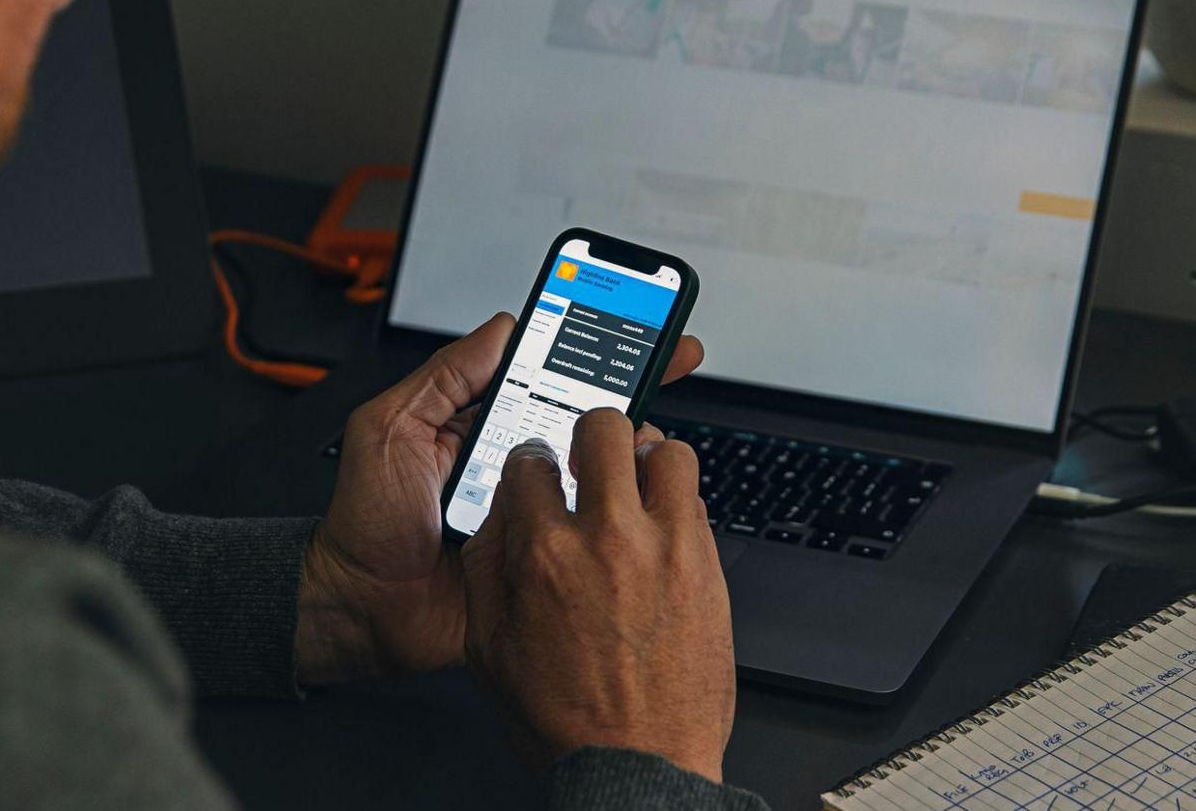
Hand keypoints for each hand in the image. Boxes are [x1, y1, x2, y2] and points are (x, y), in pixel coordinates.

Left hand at [296, 314, 703, 685]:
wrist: (360, 611)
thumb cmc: (364, 523)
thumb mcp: (390, 429)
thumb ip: (443, 377)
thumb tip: (501, 328)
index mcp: (483, 426)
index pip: (545, 375)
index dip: (588, 349)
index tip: (631, 324)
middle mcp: (514, 463)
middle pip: (583, 419)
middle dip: (630, 388)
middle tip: (672, 359)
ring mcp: (533, 509)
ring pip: (596, 472)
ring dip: (628, 452)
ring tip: (647, 435)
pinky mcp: (543, 557)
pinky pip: (586, 532)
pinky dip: (615, 515)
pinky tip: (639, 498)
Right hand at [461, 409, 735, 782]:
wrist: (638, 767)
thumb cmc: (567, 720)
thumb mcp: (489, 648)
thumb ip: (488, 569)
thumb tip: (501, 518)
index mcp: (545, 555)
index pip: (532, 460)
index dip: (532, 463)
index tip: (540, 473)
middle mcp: (608, 539)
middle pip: (604, 428)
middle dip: (591, 436)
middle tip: (591, 460)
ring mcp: (667, 549)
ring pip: (668, 450)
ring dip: (648, 462)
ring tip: (637, 487)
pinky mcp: (708, 568)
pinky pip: (698, 501)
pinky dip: (678, 504)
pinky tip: (662, 529)